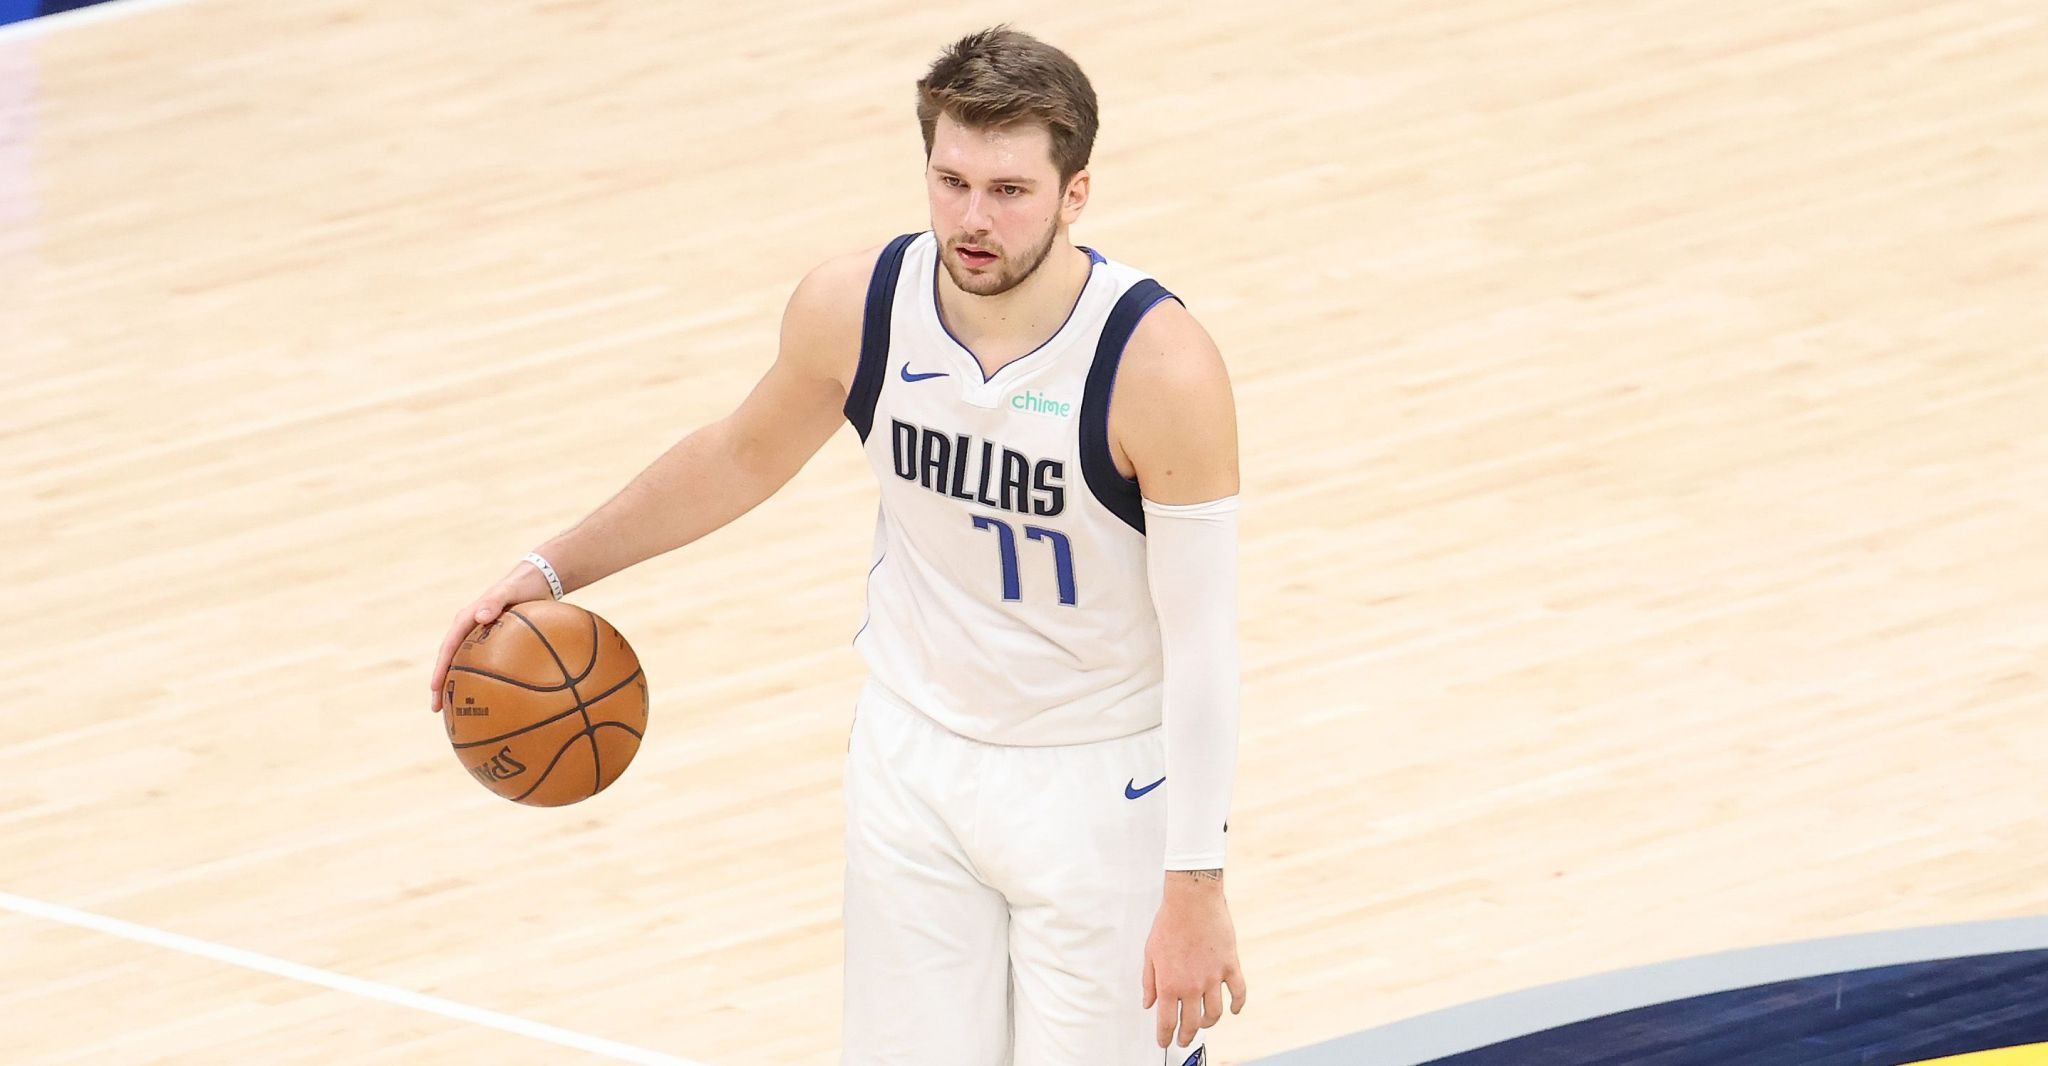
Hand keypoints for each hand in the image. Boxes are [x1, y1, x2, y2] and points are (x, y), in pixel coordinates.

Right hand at [428, 561, 555, 711]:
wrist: (536, 581)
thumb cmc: (522, 586)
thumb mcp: (508, 591)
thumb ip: (495, 602)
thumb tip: (480, 616)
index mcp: (467, 619)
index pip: (448, 647)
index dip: (440, 668)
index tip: (435, 688)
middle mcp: (469, 629)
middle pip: (450, 660)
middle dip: (441, 684)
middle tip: (437, 708)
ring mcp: (479, 637)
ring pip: (463, 665)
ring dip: (456, 685)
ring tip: (454, 711)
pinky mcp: (491, 642)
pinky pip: (482, 664)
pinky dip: (479, 680)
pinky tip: (488, 698)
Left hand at [1142, 870, 1247, 1048]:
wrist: (1192, 900)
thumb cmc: (1169, 923)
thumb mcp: (1150, 954)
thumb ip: (1149, 982)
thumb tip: (1149, 1003)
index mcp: (1170, 984)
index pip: (1167, 1022)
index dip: (1165, 1036)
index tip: (1164, 1042)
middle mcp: (1192, 986)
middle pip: (1191, 1023)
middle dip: (1186, 1035)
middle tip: (1183, 1040)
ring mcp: (1213, 978)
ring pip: (1214, 1013)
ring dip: (1209, 1023)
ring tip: (1204, 1023)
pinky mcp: (1230, 966)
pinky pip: (1238, 992)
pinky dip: (1237, 1005)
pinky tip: (1234, 1010)